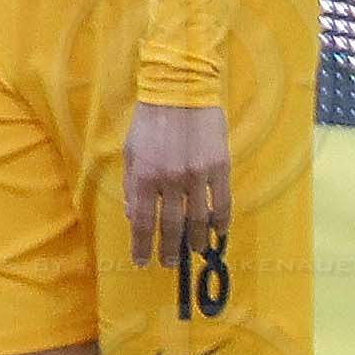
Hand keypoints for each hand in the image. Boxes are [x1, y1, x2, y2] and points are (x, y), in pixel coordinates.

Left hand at [123, 99, 231, 268]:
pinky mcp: (220, 167)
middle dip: (168, 249)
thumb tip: (134, 216)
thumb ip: (132, 186)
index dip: (142, 245)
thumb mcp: (131, 152)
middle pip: (170, 225)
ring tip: (192, 252)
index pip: (143, 221)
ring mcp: (198, 175)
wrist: (180, 92)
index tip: (141, 261)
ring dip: (195, 240)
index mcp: (145, 175)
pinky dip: (220, 222)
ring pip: (199, 219)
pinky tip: (218, 233)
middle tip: (167, 263)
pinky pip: (222, 203)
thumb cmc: (151, 122)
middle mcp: (171, 179)